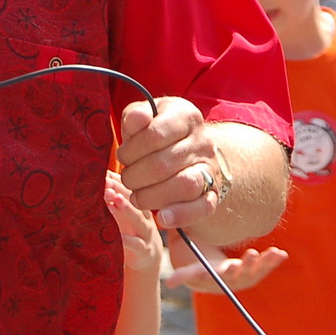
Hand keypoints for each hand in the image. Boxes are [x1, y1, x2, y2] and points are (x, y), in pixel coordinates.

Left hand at [105, 172, 161, 271]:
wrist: (148, 257)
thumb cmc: (130, 230)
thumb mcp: (123, 213)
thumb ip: (112, 197)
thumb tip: (99, 177)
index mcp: (139, 204)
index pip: (130, 187)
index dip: (118, 180)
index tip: (104, 173)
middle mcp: (144, 215)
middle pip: (135, 198)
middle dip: (120, 188)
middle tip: (106, 181)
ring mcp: (145, 232)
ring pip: (138, 218)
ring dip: (126, 208)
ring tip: (114, 198)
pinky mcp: (144, 250)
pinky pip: (137, 244)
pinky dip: (128, 240)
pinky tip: (119, 235)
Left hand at [117, 97, 220, 228]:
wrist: (189, 150)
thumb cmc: (156, 132)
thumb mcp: (144, 117)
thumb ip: (135, 116)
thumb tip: (136, 119)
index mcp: (185, 116)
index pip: (155, 134)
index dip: (131, 150)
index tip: (122, 156)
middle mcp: (203, 141)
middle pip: (164, 164)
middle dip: (136, 176)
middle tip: (127, 178)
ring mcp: (210, 168)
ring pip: (184, 186)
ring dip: (152, 196)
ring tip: (137, 196)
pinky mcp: (213, 194)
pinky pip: (201, 208)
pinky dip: (180, 215)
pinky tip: (162, 218)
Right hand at [167, 239, 287, 293]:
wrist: (213, 276)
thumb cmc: (198, 266)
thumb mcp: (190, 270)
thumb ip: (182, 275)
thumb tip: (170, 284)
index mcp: (218, 278)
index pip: (221, 277)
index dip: (227, 273)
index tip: (231, 267)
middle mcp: (234, 279)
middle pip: (242, 274)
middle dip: (248, 265)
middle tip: (252, 254)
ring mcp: (246, 275)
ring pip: (257, 271)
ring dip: (265, 262)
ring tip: (274, 253)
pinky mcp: (256, 271)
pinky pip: (266, 267)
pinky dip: (273, 261)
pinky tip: (282, 254)